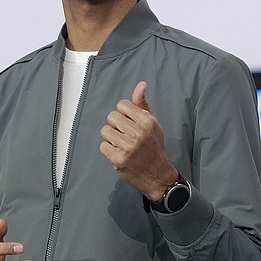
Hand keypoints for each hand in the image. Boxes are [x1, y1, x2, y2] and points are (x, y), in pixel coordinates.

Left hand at [99, 81, 178, 200]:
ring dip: (110, 137)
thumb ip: (142, 104)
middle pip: (111, 116)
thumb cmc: (153, 147)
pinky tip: (119, 153)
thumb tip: (141, 85)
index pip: (122, 105)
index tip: (130, 123)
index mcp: (147, 121)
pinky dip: (108, 150)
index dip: (123, 113)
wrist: (157, 175)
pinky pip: (103, 146)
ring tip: (121, 144)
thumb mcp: (152, 123)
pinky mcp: (118, 159)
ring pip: (105, 131)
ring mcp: (128, 147)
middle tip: (125, 134)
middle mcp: (138, 133)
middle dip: (116, 125)